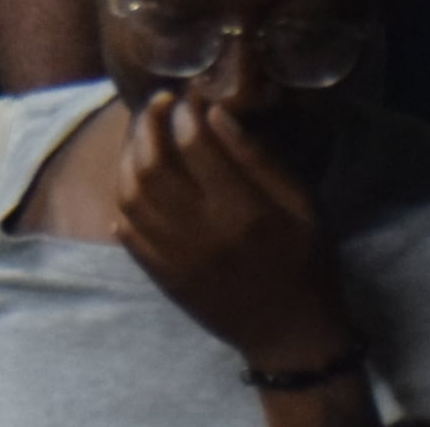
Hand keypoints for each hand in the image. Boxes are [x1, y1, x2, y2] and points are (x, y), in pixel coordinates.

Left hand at [114, 93, 354, 372]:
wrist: (290, 335)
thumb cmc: (306, 260)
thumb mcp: (302, 204)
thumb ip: (257, 158)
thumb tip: (214, 113)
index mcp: (242, 211)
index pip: (194, 145)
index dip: (184, 111)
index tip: (187, 96)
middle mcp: (201, 233)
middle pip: (151, 166)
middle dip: (147, 125)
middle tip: (156, 105)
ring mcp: (175, 258)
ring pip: (130, 195)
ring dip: (128, 157)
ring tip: (142, 137)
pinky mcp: (163, 277)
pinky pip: (127, 231)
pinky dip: (123, 199)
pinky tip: (134, 181)